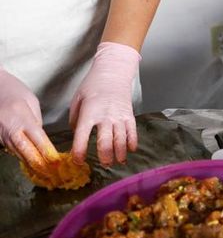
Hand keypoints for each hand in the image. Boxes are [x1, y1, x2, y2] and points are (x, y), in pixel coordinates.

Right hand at [0, 68, 56, 174]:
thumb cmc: (13, 89)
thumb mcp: (31, 102)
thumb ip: (36, 121)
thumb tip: (40, 137)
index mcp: (21, 117)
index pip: (38, 140)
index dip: (48, 153)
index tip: (57, 163)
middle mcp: (9, 127)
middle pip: (25, 151)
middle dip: (38, 164)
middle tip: (51, 174)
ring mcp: (0, 133)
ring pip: (17, 152)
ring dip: (30, 163)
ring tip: (43, 174)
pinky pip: (10, 148)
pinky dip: (20, 156)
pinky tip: (29, 163)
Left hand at [69, 42, 140, 165]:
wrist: (113, 72)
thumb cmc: (92, 86)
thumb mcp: (77, 100)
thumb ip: (75, 120)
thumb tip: (76, 136)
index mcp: (89, 113)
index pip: (82, 136)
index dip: (79, 151)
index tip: (78, 161)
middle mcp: (105, 116)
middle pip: (106, 142)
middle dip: (105, 157)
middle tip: (104, 164)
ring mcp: (119, 116)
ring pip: (121, 140)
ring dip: (120, 154)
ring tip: (118, 162)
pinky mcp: (129, 115)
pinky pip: (133, 133)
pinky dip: (132, 143)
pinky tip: (130, 150)